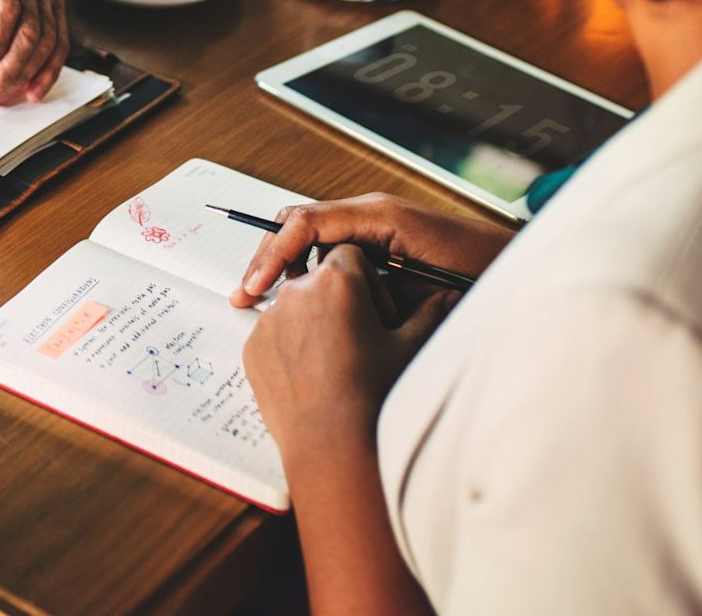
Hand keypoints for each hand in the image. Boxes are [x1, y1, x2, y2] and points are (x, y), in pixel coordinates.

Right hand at [230, 192, 513, 307]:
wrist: (522, 269)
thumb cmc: (485, 271)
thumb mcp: (423, 284)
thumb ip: (372, 282)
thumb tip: (322, 290)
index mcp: (377, 214)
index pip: (305, 222)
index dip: (273, 254)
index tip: (254, 286)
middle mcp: (370, 213)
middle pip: (296, 223)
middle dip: (266, 257)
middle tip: (245, 294)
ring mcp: (373, 225)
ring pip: (308, 236)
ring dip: (283, 265)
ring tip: (261, 298)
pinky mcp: (378, 242)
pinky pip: (328, 249)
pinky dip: (306, 270)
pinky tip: (298, 298)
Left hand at [243, 245, 455, 455]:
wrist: (333, 446)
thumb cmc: (374, 395)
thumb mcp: (410, 348)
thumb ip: (429, 312)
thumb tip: (448, 294)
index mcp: (335, 280)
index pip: (351, 255)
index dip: (369, 282)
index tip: (378, 313)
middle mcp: (294, 293)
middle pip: (320, 280)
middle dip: (340, 300)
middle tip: (360, 339)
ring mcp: (268, 321)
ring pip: (295, 307)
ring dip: (314, 322)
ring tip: (337, 362)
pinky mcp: (253, 348)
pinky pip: (275, 335)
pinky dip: (292, 346)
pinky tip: (314, 376)